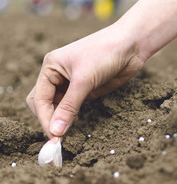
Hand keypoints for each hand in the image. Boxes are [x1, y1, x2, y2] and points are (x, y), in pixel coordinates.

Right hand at [27, 24, 145, 138]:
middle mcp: (58, 75)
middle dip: (49, 120)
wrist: (131, 45)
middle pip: (44, 104)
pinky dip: (72, 117)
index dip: (45, 119)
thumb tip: (56, 131)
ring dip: (60, 120)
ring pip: (58, 107)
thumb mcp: (84, 80)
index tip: (53, 136)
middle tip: (58, 138)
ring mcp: (72, 83)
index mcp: (51, 67)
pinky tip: (77, 123)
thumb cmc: (104, 53)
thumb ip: (69, 106)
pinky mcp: (86, 89)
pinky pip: (73, 106)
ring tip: (67, 134)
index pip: (39, 99)